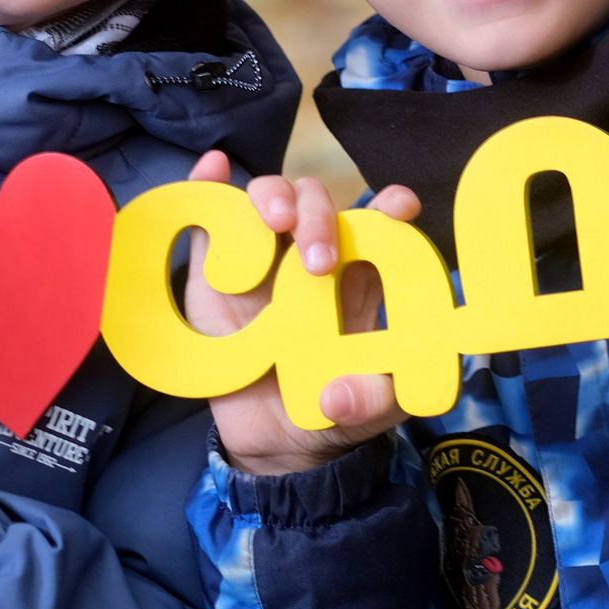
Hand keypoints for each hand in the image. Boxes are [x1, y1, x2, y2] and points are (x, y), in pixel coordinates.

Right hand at [180, 149, 420, 476]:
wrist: (272, 440)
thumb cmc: (330, 411)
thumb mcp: (363, 415)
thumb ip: (368, 404)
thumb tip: (337, 397)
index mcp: (358, 279)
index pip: (379, 225)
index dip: (390, 207)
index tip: (399, 208)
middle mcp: (311, 256)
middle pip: (320, 204)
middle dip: (321, 215)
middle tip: (317, 260)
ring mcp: (261, 259)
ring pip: (270, 199)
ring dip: (275, 195)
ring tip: (275, 220)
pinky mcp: (215, 271)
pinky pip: (210, 216)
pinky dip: (210, 183)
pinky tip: (214, 167)